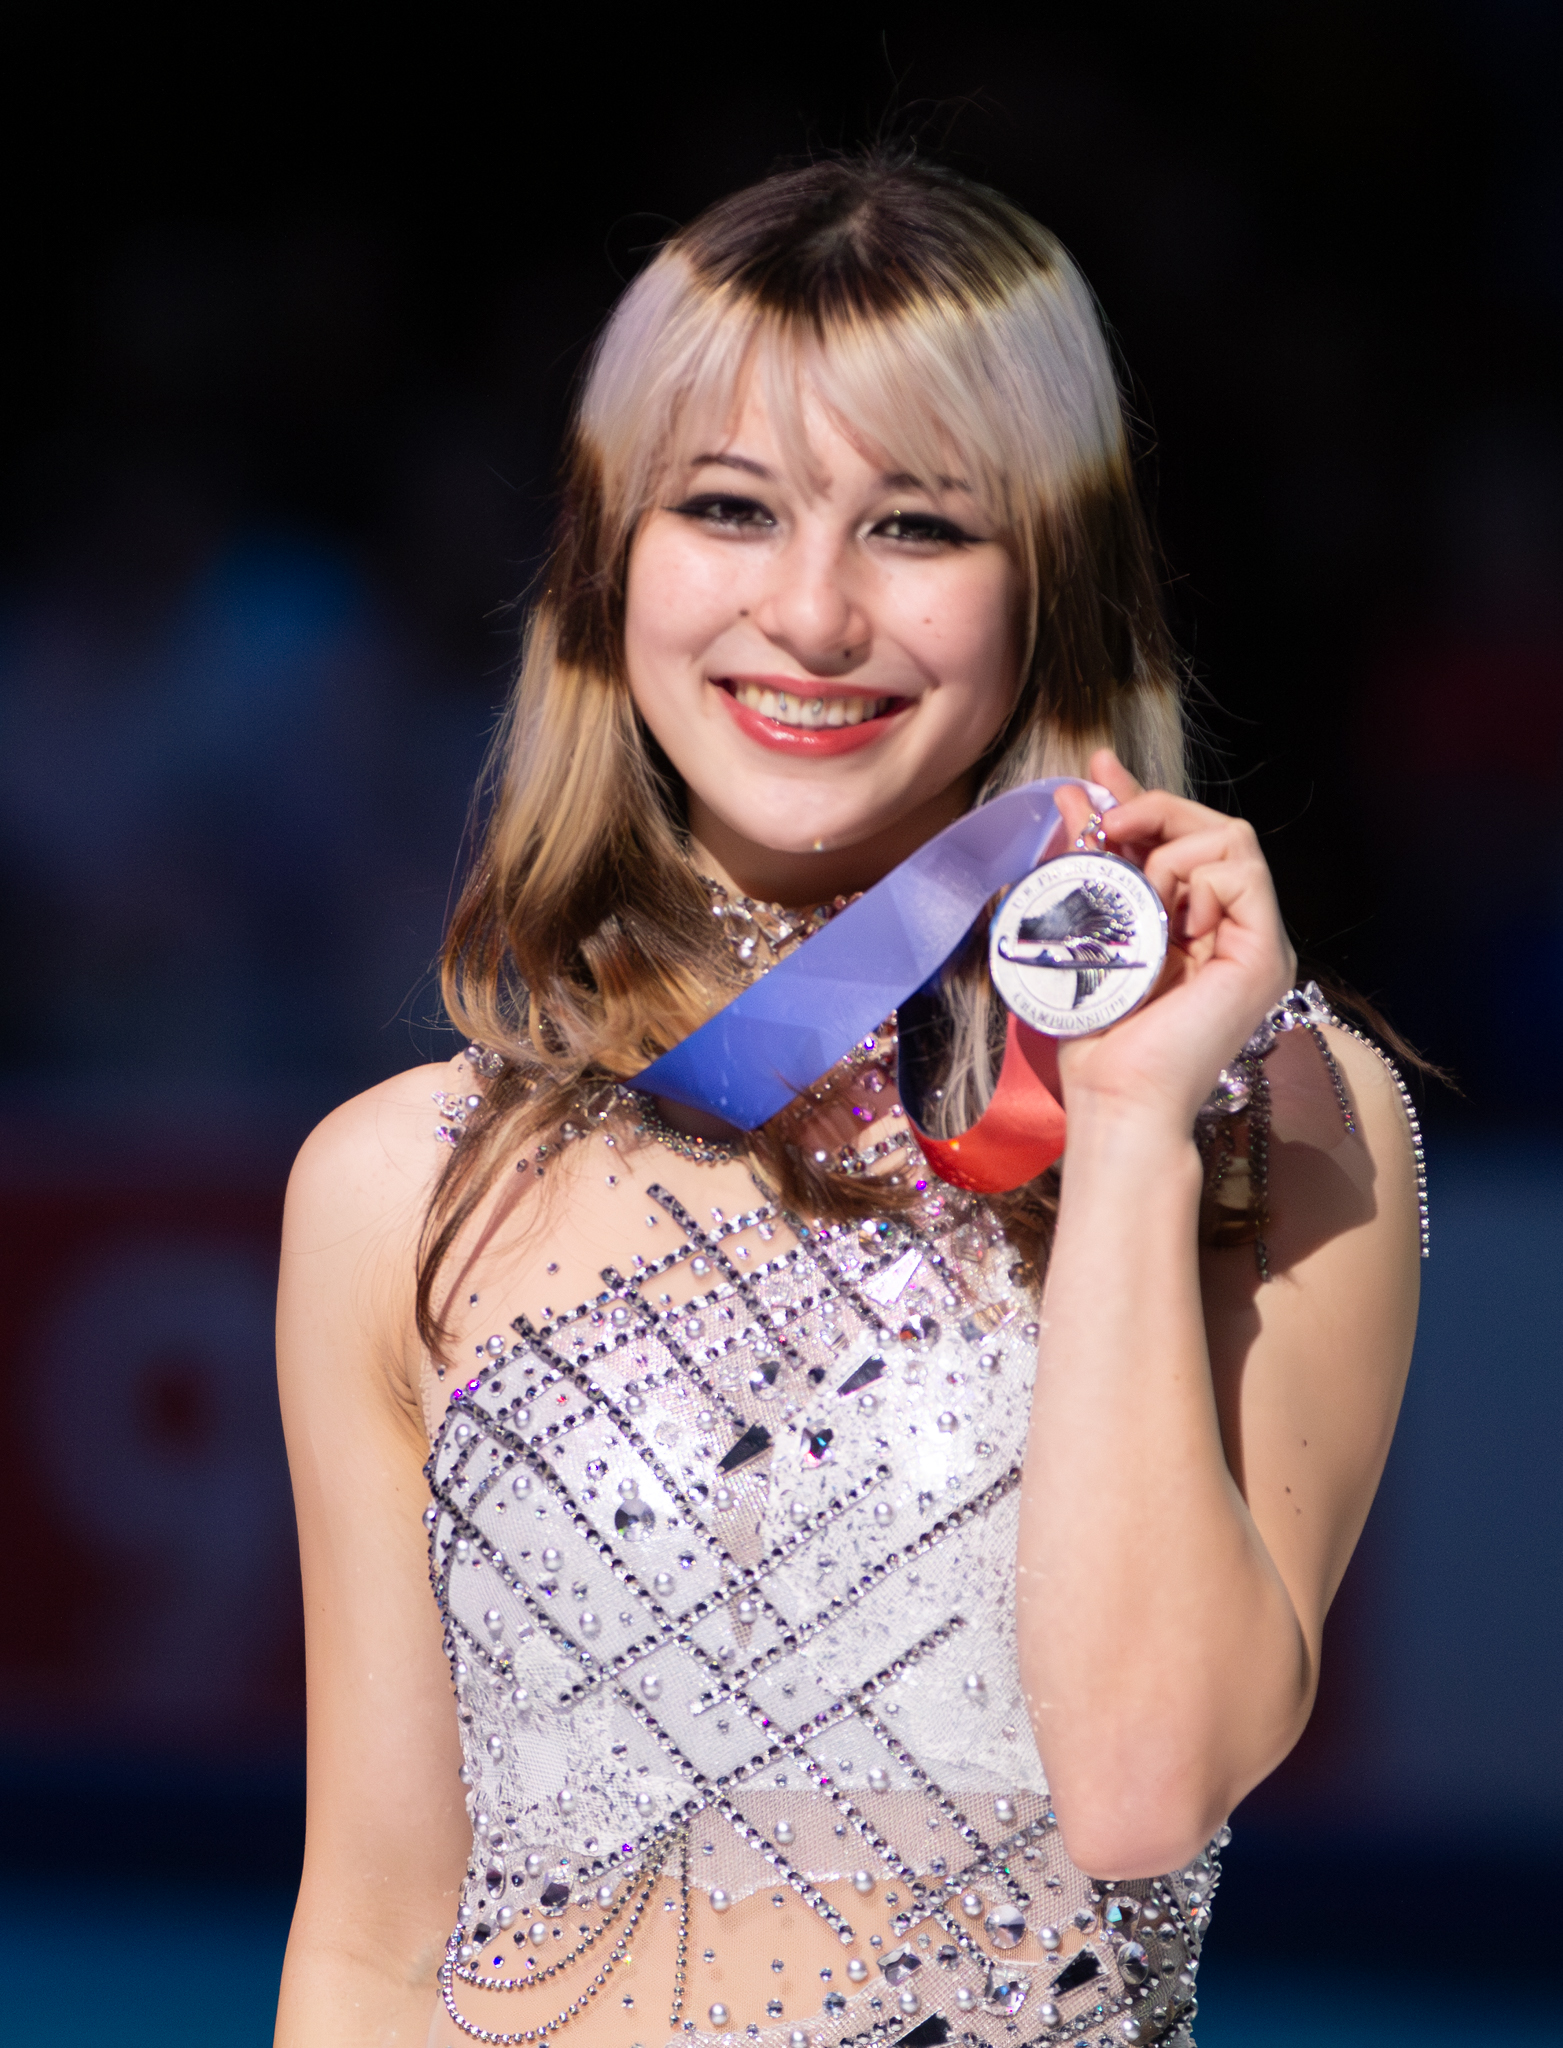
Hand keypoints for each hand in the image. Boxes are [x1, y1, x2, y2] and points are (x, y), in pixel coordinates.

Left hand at [1050, 751, 1295, 1131]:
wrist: (1115, 1095)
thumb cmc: (1098, 1031)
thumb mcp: (1088, 924)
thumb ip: (1090, 862)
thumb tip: (1074, 794)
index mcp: (1198, 924)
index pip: (1183, 837)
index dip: (1142, 798)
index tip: (1096, 771)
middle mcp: (1236, 929)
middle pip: (1214, 826)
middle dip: (1154, 809)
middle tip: (1104, 826)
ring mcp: (1256, 941)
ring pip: (1233, 837)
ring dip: (1171, 849)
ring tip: (1137, 894)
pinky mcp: (1265, 954)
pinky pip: (1244, 872)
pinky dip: (1198, 879)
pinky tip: (1169, 920)